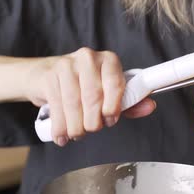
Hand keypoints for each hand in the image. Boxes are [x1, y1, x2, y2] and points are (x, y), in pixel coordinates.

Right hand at [26, 47, 155, 145]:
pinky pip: (57, 108)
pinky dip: (60, 128)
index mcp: (108, 60)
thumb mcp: (107, 92)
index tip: (110, 120)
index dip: (113, 107)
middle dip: (93, 121)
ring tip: (77, 133)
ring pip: (74, 105)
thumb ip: (128, 101)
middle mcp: (88, 58)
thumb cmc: (81, 85)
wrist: (44, 74)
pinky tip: (62, 134)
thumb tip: (149, 106)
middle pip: (94, 97)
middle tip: (92, 128)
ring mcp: (67, 65)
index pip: (116, 83)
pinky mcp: (49, 76)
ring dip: (76, 127)